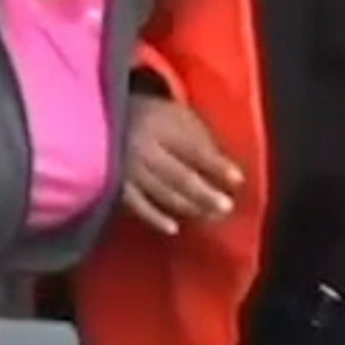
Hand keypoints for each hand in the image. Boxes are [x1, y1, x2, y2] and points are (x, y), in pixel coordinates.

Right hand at [123, 96, 242, 234]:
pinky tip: (173, 228)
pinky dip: (154, 218)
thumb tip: (224, 168)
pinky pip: (136, 205)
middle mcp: (142, 147)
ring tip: (211, 216)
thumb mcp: (178, 116)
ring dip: (188, 207)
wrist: (106, 118)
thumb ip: (200, 138)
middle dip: (204, 193)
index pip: (193, 148)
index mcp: (161, 125)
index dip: (216, 165)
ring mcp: (126, 168)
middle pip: (178, 175)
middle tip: (226, 207)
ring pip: (161, 193)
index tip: (238, 179)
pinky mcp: (113, 184)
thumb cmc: (154, 118)